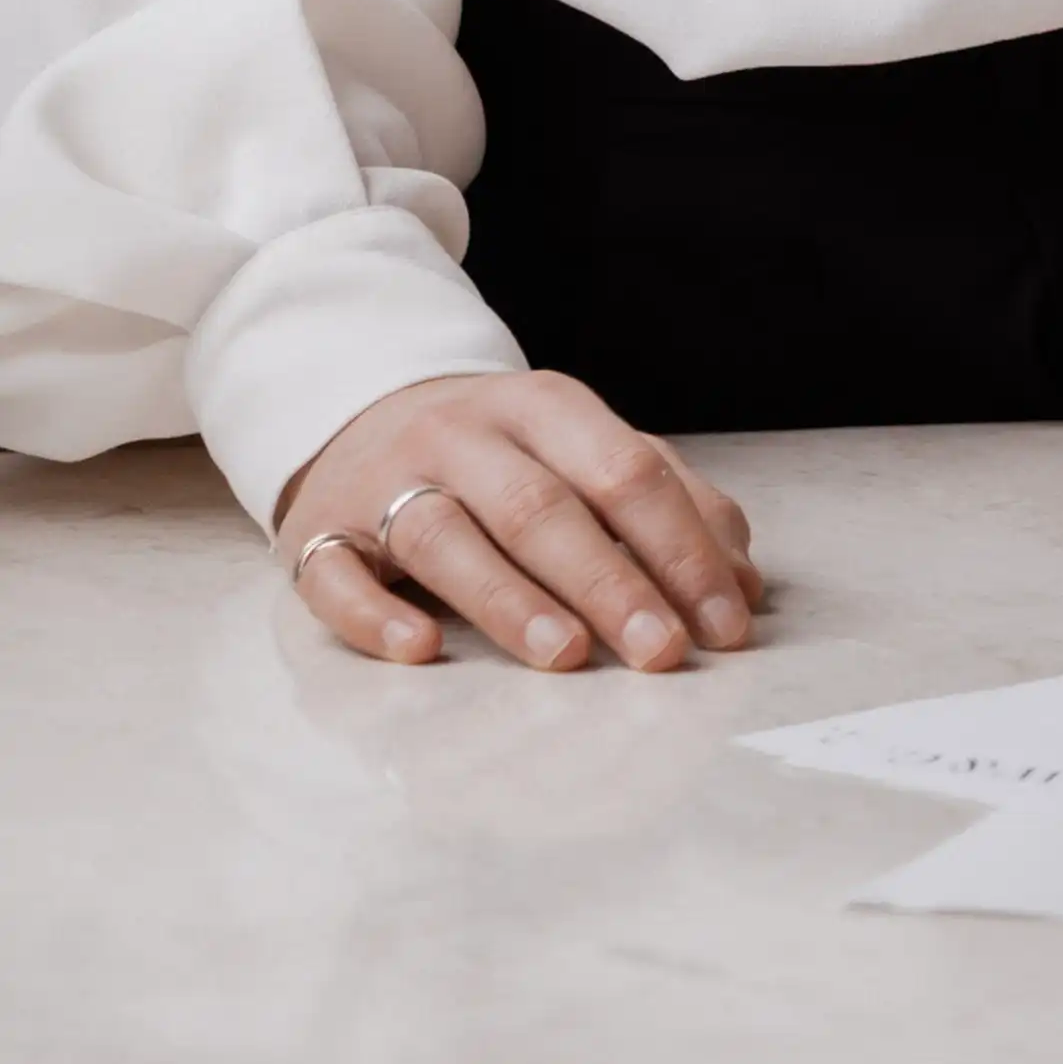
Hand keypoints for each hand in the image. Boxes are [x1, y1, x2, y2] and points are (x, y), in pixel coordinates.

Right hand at [273, 369, 763, 671]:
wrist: (357, 414)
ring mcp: (384, 481)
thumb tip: (742, 585)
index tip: (724, 623)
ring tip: (565, 656)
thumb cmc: (503, 455)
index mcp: (547, 407)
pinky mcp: (317, 533)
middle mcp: (464, 435)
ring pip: (446, 536)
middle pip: (542, 507)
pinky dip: (376, 614)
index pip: (628, 472)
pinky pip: (336, 575)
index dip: (683, 549)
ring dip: (509, 599)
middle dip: (609, 582)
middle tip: (660, 651)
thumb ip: (668, 504)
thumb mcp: (585, 452)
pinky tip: (421, 649)